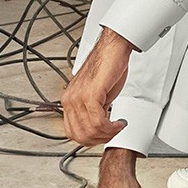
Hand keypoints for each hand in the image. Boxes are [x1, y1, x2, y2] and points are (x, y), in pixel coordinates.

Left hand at [61, 26, 135, 147]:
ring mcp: (78, 97)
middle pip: (80, 135)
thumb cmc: (107, 66)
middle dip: (100, 139)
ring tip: (117, 127)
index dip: (89, 139)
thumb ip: (92, 110)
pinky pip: (98, 121)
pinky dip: (110, 127)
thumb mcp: (96, 93)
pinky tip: (118, 122)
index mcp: (69, 100)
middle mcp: (70, 100)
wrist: (113, 49)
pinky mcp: (91, 94)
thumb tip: (98, 127)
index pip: (72, 132)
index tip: (103, 136)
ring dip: (107, 133)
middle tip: (112, 133)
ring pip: (90, 130)